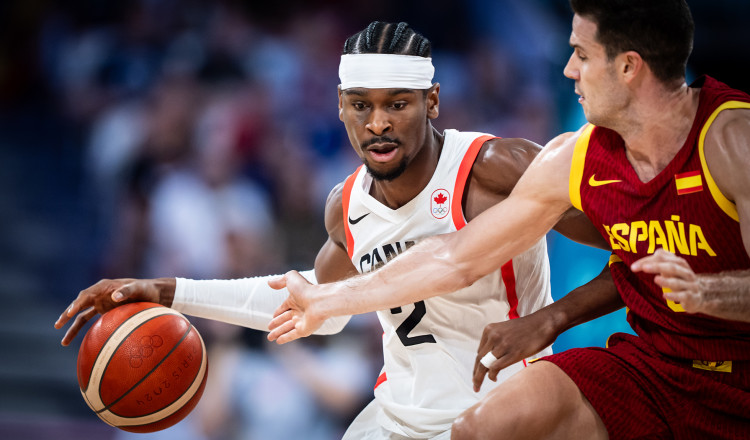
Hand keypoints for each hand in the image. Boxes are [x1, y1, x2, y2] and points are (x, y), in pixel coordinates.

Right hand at [53, 278, 172, 345]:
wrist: (154, 294)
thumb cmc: (147, 290)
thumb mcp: (139, 288)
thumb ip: (128, 290)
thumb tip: (114, 297)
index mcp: (104, 287)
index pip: (86, 295)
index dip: (76, 304)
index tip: (70, 313)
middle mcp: (100, 294)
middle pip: (79, 304)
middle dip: (67, 314)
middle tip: (58, 325)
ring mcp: (101, 303)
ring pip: (81, 315)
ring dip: (72, 327)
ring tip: (63, 342)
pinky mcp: (105, 311)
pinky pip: (90, 321)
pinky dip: (83, 330)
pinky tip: (78, 343)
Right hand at [267, 271, 325, 343]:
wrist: (319, 301)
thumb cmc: (306, 289)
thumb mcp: (291, 278)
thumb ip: (280, 280)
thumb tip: (269, 282)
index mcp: (296, 300)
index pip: (285, 308)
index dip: (278, 312)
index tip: (273, 317)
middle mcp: (299, 311)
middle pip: (285, 319)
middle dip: (277, 324)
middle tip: (269, 328)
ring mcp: (302, 321)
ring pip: (287, 328)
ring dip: (278, 332)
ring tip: (269, 337)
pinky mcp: (304, 330)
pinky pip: (292, 335)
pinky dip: (285, 338)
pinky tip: (278, 341)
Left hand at [473, 312, 555, 391]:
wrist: (543, 323)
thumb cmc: (527, 329)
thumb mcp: (505, 330)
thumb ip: (496, 341)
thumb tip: (490, 358)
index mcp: (490, 329)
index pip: (479, 351)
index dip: (477, 364)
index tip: (477, 373)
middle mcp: (493, 336)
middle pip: (479, 359)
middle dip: (476, 373)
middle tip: (475, 385)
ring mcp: (502, 344)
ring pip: (485, 364)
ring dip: (480, 377)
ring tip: (478, 386)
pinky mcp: (512, 353)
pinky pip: (495, 367)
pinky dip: (492, 375)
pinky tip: (494, 379)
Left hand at [631, 248, 702, 312]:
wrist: (701, 294)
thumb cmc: (680, 279)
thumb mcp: (671, 268)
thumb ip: (658, 262)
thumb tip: (641, 262)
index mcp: (679, 263)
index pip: (663, 257)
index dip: (648, 260)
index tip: (633, 267)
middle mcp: (686, 272)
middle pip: (672, 267)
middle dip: (657, 267)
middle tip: (644, 268)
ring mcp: (690, 285)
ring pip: (679, 282)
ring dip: (667, 281)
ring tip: (656, 279)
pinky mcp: (692, 297)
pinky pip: (684, 296)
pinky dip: (674, 296)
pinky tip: (665, 296)